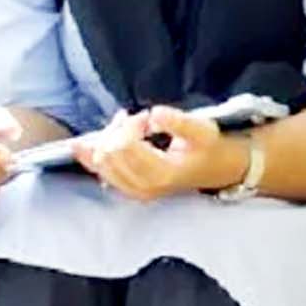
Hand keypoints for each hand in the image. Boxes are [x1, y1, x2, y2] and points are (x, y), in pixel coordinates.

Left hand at [75, 105, 241, 201]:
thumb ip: (179, 122)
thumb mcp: (202, 129)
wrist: (214, 169)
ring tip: (126, 124)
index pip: (125, 146)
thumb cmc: (208, 147)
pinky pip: (96, 170)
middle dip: (118, 129)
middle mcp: (143, 187)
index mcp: (162, 173)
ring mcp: (133, 191)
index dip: (131, 125)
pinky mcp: (126, 189)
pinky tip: (92, 138)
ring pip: (98, 161)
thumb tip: (154, 115)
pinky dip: (91, 152)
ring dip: (107, 137)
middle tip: (138, 118)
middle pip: (107, 153)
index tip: (146, 116)